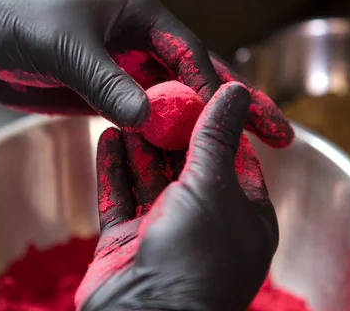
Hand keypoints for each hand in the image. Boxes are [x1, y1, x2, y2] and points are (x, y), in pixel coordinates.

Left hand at [0, 0, 292, 146]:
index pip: (190, 52)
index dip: (215, 88)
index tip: (234, 122)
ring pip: (175, 100)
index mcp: (138, 11)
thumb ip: (109, 83)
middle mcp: (139, 37)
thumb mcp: (67, 49)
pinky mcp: (107, 91)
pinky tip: (186, 156)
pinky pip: (144, 115)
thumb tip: (151, 120)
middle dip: (236, 107)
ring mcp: (125, 66)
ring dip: (203, 128)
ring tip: (242, 156)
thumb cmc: (16, 23)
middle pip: (197, 77)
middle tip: (279, 134)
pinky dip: (164, 134)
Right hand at [76, 82, 278, 310]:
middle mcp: (205, 224)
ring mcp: (164, 233)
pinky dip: (113, 168)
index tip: (196, 90)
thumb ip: (216, 137)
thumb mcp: (212, 186)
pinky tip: (106, 136)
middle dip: (169, 130)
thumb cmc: (194, 258)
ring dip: (138, 144)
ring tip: (126, 107)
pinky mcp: (128, 242)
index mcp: (243, 216)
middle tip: (154, 94)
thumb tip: (236, 91)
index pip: (233, 156)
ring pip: (149, 178)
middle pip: (186, 165)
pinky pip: (120, 196)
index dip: (214, 122)